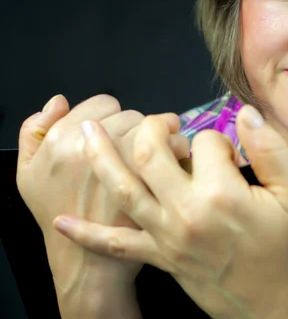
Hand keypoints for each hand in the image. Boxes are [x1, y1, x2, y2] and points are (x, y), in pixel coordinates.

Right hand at [16, 94, 189, 315]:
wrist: (89, 264)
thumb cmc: (59, 216)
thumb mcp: (28, 175)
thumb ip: (33, 133)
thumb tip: (58, 101)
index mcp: (63, 141)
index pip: (103, 104)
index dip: (115, 117)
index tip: (120, 133)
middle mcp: (96, 150)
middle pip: (132, 116)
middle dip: (142, 128)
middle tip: (146, 144)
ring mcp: (129, 168)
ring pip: (157, 128)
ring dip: (167, 135)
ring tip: (169, 150)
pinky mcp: (159, 189)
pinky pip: (178, 153)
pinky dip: (183, 154)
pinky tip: (181, 166)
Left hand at [54, 105, 287, 318]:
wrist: (276, 305)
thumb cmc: (286, 249)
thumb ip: (270, 148)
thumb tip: (245, 113)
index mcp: (221, 193)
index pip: (206, 141)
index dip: (219, 140)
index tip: (231, 154)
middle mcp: (185, 211)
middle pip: (152, 154)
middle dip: (154, 128)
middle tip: (166, 122)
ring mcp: (167, 236)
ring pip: (124, 188)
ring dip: (102, 157)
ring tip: (86, 132)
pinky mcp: (159, 257)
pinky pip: (116, 244)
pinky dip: (88, 233)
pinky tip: (62, 221)